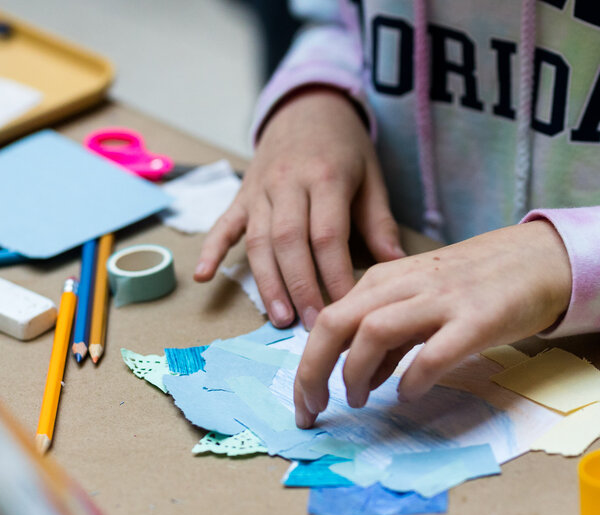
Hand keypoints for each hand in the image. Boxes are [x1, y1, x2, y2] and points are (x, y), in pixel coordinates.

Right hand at [193, 87, 405, 328]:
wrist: (307, 105)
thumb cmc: (344, 147)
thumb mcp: (371, 176)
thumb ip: (380, 222)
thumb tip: (397, 265)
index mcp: (326, 176)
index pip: (327, 235)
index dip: (334, 275)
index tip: (345, 307)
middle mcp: (288, 183)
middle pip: (289, 242)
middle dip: (300, 287)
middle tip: (313, 325)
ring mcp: (259, 189)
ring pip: (258, 240)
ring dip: (267, 282)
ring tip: (280, 317)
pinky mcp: (241, 195)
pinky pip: (223, 223)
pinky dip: (211, 250)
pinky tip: (202, 277)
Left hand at [293, 219, 572, 427]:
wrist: (541, 258)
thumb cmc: (476, 285)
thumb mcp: (419, 302)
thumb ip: (388, 337)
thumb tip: (359, 378)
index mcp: (385, 281)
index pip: (326, 319)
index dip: (306, 366)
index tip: (304, 404)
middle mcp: (405, 286)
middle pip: (336, 324)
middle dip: (313, 371)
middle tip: (313, 410)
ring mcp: (440, 301)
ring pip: (373, 331)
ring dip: (355, 373)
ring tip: (358, 400)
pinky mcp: (476, 320)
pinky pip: (433, 353)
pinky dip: (412, 378)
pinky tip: (408, 395)